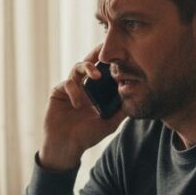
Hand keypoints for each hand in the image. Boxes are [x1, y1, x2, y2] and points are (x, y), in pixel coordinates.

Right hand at [39, 46, 126, 171]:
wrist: (66, 146)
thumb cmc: (87, 136)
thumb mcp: (109, 123)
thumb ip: (121, 111)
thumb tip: (137, 97)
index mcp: (96, 91)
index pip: (104, 71)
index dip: (110, 62)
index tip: (122, 55)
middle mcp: (83, 85)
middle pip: (90, 61)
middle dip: (97, 52)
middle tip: (107, 48)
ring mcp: (70, 87)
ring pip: (78, 67)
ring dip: (88, 68)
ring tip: (97, 76)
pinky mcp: (58, 91)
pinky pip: (67, 83)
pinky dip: (74, 92)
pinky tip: (78, 105)